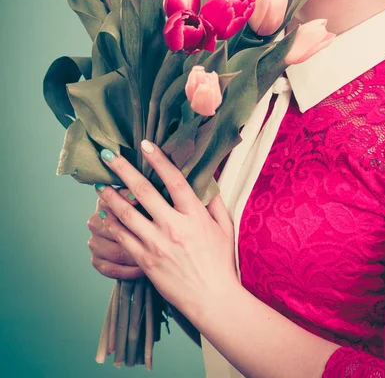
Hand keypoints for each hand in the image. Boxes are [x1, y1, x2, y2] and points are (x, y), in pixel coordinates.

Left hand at [94, 141, 238, 324]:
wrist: (212, 299)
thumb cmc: (221, 263)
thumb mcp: (225, 228)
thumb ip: (215, 202)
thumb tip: (208, 180)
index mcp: (194, 215)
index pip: (174, 180)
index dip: (159, 159)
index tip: (145, 144)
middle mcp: (173, 226)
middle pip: (143, 191)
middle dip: (123, 170)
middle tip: (108, 156)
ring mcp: (157, 244)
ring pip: (127, 214)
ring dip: (110, 196)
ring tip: (98, 184)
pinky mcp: (146, 261)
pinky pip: (123, 238)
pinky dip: (111, 224)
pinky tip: (103, 214)